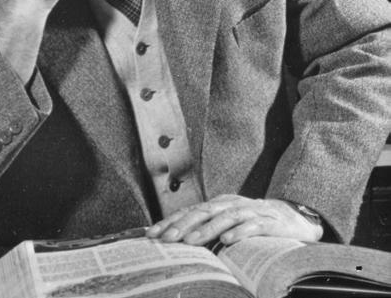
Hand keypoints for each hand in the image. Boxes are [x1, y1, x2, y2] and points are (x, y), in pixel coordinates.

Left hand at [145, 195, 322, 245]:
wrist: (294, 217)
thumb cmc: (255, 223)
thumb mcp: (229, 222)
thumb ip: (207, 228)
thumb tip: (177, 242)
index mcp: (219, 204)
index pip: (190, 211)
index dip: (171, 221)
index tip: (152, 234)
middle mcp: (232, 204)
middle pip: (204, 212)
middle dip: (183, 225)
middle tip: (167, 239)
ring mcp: (251, 212)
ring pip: (225, 218)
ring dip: (207, 229)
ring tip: (191, 241)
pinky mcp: (269, 223)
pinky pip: (253, 226)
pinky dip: (240, 232)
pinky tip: (229, 240)